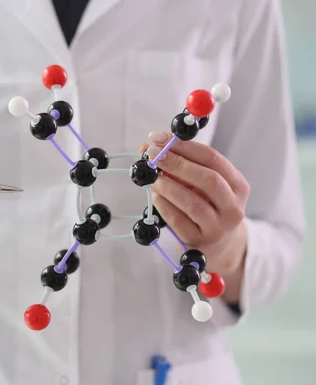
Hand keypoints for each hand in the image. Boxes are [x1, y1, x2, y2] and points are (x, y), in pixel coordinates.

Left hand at [139, 132, 249, 292]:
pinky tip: (155, 195)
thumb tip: (146, 147)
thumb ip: (178, 163)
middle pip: (208, 180)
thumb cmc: (206, 206)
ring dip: (168, 186)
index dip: (184, 146)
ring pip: (193, 203)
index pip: (213, 159)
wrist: (218, 246)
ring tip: (152, 177)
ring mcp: (218, 227)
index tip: (159, 138)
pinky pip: (178, 221)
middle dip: (177, 164)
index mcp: (238, 185)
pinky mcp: (199, 242)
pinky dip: (163, 205)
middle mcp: (233, 207)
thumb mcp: (200, 184)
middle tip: (154, 156)